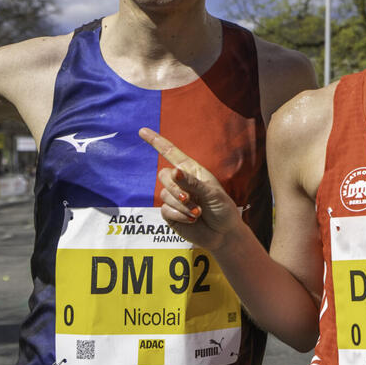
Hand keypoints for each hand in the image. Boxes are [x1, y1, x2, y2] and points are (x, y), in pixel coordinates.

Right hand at [139, 128, 243, 251]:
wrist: (223, 234)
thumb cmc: (222, 209)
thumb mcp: (212, 193)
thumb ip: (192, 183)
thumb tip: (173, 172)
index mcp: (192, 171)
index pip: (171, 153)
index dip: (156, 141)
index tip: (142, 130)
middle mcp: (181, 182)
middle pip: (163, 175)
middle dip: (175, 188)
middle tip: (189, 199)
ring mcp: (174, 198)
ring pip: (164, 194)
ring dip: (182, 205)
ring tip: (198, 213)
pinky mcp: (170, 214)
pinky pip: (165, 210)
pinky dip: (179, 215)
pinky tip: (192, 220)